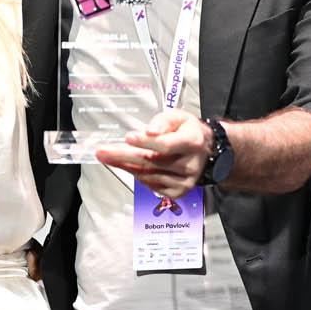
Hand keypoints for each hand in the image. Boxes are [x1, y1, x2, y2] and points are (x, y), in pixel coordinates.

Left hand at [95, 109, 211, 199]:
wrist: (208, 152)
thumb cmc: (188, 132)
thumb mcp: (178, 117)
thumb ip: (163, 121)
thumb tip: (149, 131)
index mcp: (193, 142)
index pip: (166, 145)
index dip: (146, 143)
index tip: (128, 137)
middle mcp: (190, 164)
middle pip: (152, 162)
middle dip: (123, 156)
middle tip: (102, 152)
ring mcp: (185, 181)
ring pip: (148, 175)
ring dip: (125, 165)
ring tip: (109, 156)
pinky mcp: (179, 192)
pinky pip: (151, 185)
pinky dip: (136, 175)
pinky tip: (128, 165)